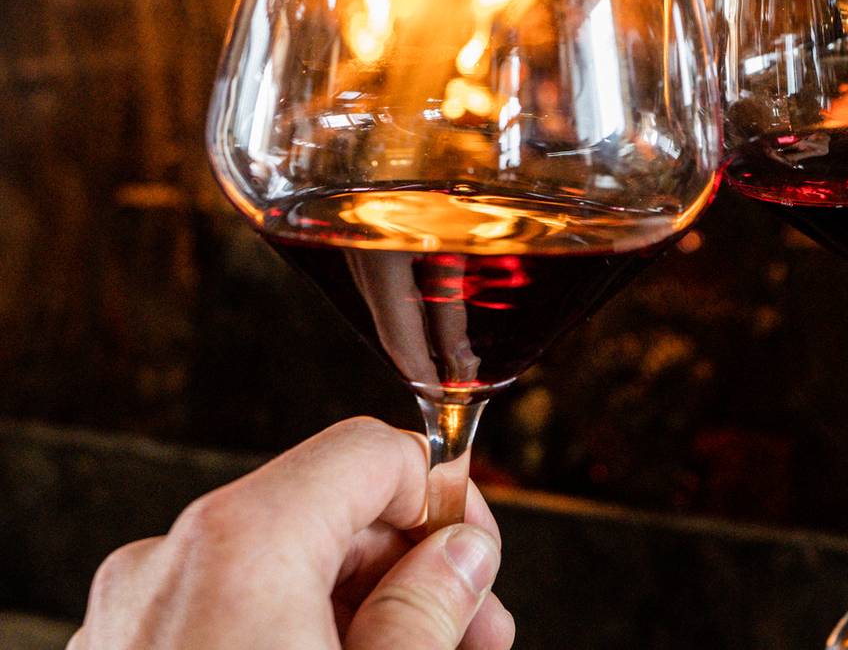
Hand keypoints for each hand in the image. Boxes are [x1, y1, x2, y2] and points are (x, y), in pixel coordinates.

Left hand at [72, 417, 513, 649]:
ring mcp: (133, 615)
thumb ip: (428, 606)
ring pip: (279, 567)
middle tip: (473, 627)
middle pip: (326, 508)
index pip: (371, 451)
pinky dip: (294, 630)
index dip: (446, 493)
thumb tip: (461, 552)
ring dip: (362, 604)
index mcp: (238, 543)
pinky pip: (228, 613)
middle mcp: (171, 559)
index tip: (480, 552)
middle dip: (411, 562)